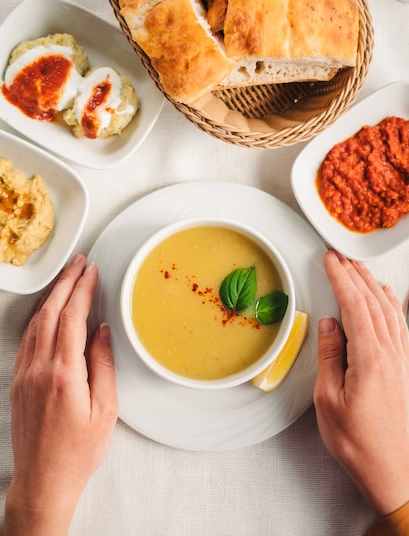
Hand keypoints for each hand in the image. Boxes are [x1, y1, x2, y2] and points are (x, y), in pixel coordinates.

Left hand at [3, 254, 117, 535]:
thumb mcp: (105, 410)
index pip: (72, 318)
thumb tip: (101, 332)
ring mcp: (24, 375)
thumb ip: (103, 365)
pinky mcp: (17, 382)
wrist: (43, 481)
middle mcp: (39, 370)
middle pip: (50, 312)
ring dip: (50, 297)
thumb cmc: (77, 452)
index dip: (82, 289)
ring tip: (65, 280)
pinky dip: (39, 318)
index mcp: (64, 375)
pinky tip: (48, 312)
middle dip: (65, 283)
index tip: (90, 272)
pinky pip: (27, 339)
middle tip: (78, 264)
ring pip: (35, 323)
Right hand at [314, 250, 408, 516]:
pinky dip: (391, 305)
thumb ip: (330, 357)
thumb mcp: (329, 400)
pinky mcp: (404, 369)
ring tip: (359, 269)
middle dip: (355, 275)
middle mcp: (391, 354)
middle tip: (340, 257)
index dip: (341, 279)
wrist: (394, 472)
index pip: (354, 306)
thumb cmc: (358, 442)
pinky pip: (400, 325)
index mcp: (370, 359)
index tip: (330, 261)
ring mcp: (401, 361)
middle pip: (373, 302)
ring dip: (373, 286)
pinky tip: (387, 299)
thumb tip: (328, 325)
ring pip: (389, 310)